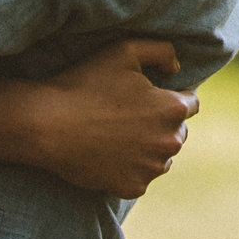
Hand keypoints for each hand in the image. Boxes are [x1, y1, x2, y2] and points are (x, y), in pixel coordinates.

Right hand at [26, 39, 196, 197]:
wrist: (48, 125)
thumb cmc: (86, 83)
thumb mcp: (125, 51)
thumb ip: (161, 51)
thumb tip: (176, 68)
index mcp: (173, 109)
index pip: (191, 103)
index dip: (172, 97)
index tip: (150, 97)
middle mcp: (170, 142)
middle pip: (177, 132)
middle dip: (161, 123)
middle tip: (129, 115)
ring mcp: (151, 169)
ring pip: (161, 157)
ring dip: (148, 148)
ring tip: (118, 135)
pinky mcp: (132, 188)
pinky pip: (140, 177)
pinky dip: (130, 169)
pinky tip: (109, 154)